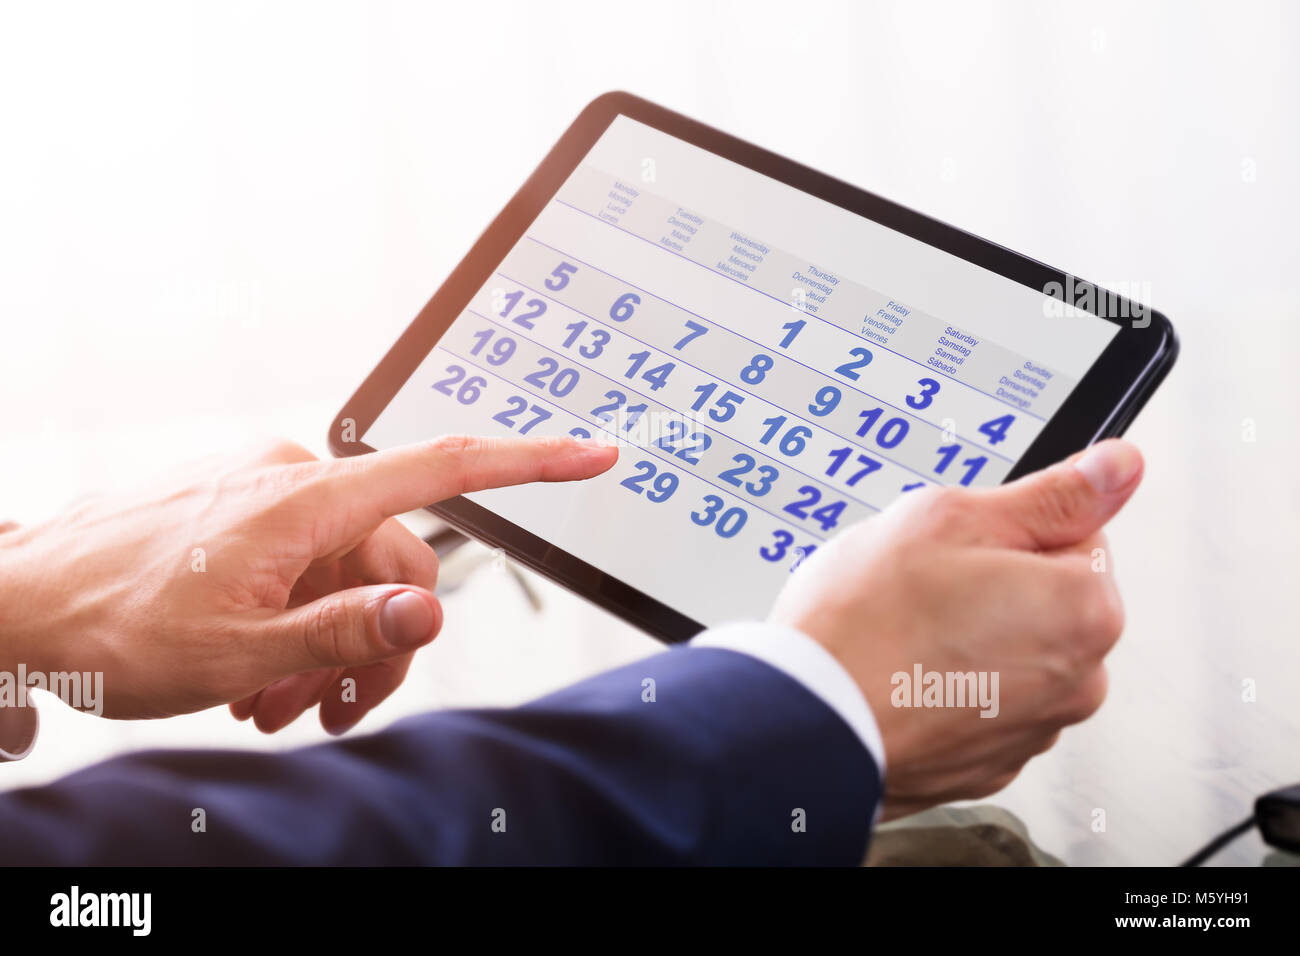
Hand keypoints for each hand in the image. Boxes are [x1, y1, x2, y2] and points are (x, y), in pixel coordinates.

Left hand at [0, 435, 616, 732]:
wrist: (19, 602)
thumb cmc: (110, 622)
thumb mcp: (236, 651)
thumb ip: (343, 631)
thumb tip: (428, 612)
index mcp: (304, 500)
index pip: (444, 468)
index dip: (531, 463)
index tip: (594, 453)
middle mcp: (294, 480)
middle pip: (396, 556)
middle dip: (380, 637)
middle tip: (335, 710)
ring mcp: (265, 491)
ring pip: (349, 567)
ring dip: (333, 639)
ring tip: (280, 702)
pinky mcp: (243, 509)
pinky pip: (307, 559)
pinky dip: (302, 616)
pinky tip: (263, 670)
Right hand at [769, 439, 1142, 819]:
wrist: (806, 721)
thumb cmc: (866, 622)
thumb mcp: (952, 519)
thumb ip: (1050, 494)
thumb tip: (1119, 467)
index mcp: (1084, 609)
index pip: (1077, 535)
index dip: (1008, 530)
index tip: (960, 545)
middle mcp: (1078, 680)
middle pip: (1046, 600)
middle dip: (994, 586)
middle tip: (924, 586)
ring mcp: (1032, 731)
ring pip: (1012, 655)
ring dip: (970, 641)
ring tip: (904, 634)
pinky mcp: (987, 765)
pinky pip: (979, 705)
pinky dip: (948, 690)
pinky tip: (901, 677)